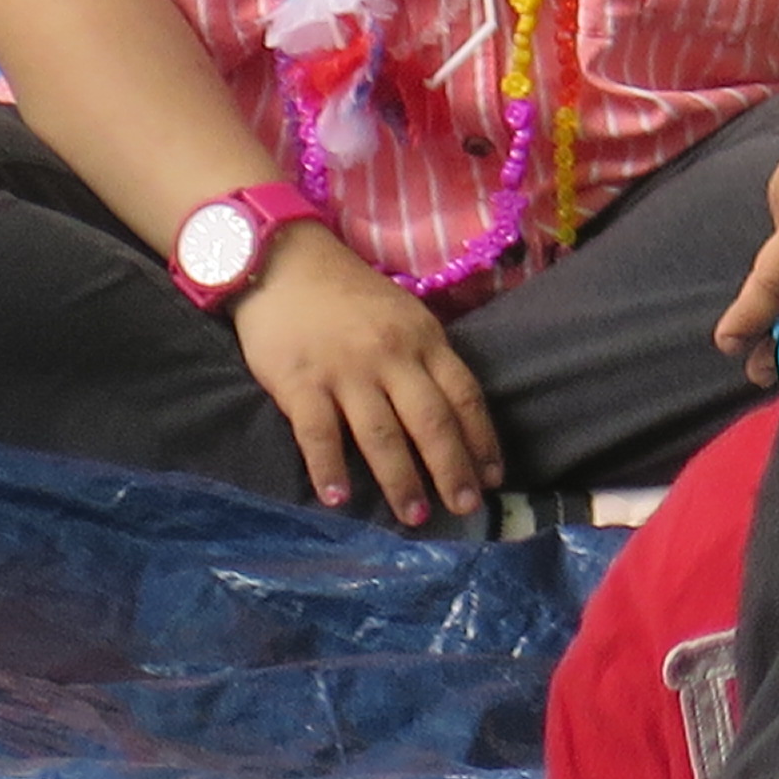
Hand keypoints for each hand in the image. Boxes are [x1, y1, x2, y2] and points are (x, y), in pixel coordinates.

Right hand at [232, 221, 501, 524]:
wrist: (285, 262)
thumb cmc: (352, 297)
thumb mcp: (407, 317)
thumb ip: (428, 360)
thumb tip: (457, 414)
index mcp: (426, 341)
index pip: (465, 396)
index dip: (482, 439)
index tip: (493, 477)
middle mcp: (392, 358)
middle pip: (431, 422)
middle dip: (452, 469)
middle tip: (465, 508)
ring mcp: (346, 371)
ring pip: (381, 435)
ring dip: (400, 480)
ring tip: (415, 516)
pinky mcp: (300, 382)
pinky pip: (318, 434)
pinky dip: (329, 469)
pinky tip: (338, 500)